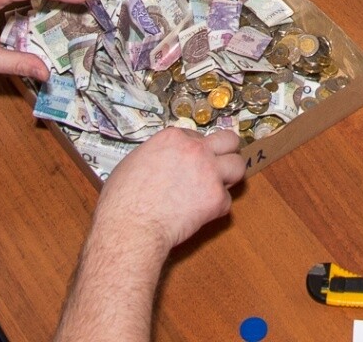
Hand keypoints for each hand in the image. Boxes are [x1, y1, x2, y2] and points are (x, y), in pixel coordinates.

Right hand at [97, 126, 244, 257]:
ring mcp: (209, 172)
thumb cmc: (123, 201)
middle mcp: (196, 149)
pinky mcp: (216, 198)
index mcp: (174, 137)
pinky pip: (227, 201)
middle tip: (221, 164)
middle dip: (227, 152)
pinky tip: (200, 214)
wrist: (131, 226)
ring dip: (229, 177)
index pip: (198, 136)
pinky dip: (216, 209)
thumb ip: (156, 156)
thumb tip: (161, 162)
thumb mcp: (133, 162)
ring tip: (217, 188)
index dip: (196, 150)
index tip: (193, 162)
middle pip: (229, 140)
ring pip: (238, 166)